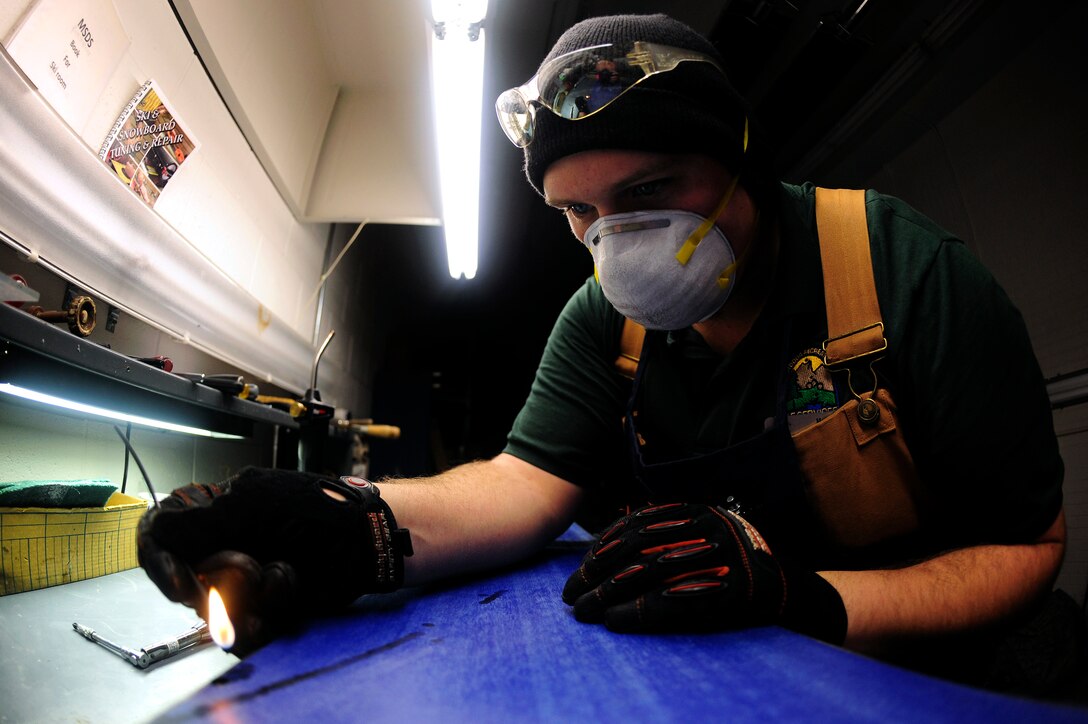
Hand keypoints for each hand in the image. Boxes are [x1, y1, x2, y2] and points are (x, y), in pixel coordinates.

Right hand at [137, 467, 411, 655]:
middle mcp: (223, 550)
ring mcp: (245, 584)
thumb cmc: (324, 510)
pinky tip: (287, 599)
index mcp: (215, 515)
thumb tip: (161, 523)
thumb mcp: (260, 498)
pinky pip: (246, 634)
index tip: (182, 584)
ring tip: (285, 577)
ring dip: (248, 602)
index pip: (160, 536)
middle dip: (215, 587)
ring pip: (215, 614)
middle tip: (254, 572)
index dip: (159, 562)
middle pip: (185, 584)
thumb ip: (208, 512)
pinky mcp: (267, 611)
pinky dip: (263, 623)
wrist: (371, 540)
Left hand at [562, 503, 845, 641]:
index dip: (604, 545)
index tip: (581, 564)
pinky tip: (614, 621)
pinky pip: (669, 602)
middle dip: (597, 570)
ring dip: (607, 594)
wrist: (792, 590)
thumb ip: (672, 535)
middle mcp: (705, 529)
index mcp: (698, 513)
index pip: (638, 524)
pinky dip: (636, 613)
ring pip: (646, 575)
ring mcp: (716, 558)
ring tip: (583, 610)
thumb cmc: (738, 566)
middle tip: (571, 591)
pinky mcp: (724, 592)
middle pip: (636, 548)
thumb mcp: (707, 536)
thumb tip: (614, 544)